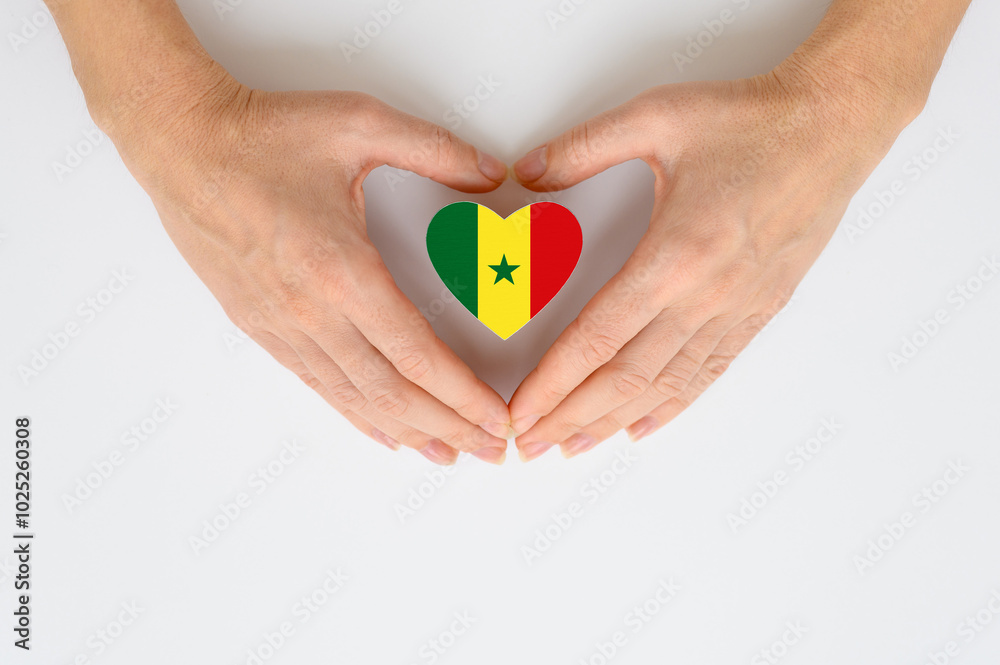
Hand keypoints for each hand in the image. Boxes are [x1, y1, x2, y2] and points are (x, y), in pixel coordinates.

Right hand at [102, 61, 511, 464]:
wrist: (181, 145)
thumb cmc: (264, 136)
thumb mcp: (360, 124)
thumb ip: (435, 150)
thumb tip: (491, 175)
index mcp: (341, 270)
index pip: (416, 355)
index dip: (462, 395)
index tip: (495, 420)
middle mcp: (311, 312)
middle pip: (392, 392)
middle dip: (447, 428)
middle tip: (488, 451)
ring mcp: (282, 326)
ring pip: (354, 399)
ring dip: (407, 432)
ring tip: (446, 456)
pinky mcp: (260, 327)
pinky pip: (317, 385)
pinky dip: (357, 415)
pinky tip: (383, 433)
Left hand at [507, 57, 918, 460]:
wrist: (834, 127)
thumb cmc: (752, 122)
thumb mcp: (655, 117)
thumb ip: (582, 148)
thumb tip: (527, 171)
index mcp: (674, 256)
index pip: (596, 338)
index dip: (553, 383)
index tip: (522, 412)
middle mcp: (705, 296)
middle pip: (624, 378)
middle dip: (571, 417)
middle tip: (532, 446)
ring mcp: (735, 310)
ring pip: (664, 386)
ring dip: (613, 422)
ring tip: (574, 447)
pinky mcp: (759, 311)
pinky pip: (708, 372)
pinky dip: (672, 405)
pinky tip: (644, 426)